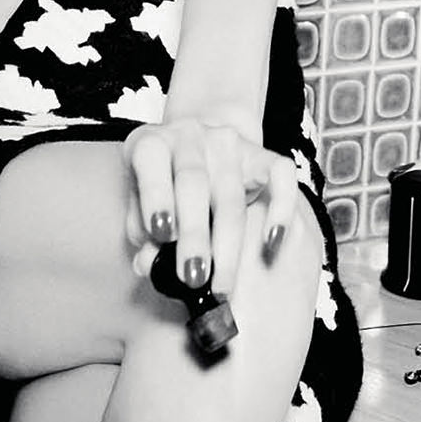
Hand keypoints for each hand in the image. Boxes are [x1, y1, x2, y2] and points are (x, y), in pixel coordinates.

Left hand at [121, 118, 300, 300]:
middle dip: (194, 235)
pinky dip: (280, 209)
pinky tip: (271, 243)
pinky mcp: (261, 154)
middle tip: (193, 278)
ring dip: (227, 244)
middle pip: (193, 183)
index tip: (162, 234)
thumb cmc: (163, 188)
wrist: (197, 151)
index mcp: (151, 143)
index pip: (151, 160)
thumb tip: (147, 266)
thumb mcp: (140, 207)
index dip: (156, 196)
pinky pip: (281, 175)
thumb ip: (142, 234)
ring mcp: (228, 142)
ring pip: (231, 194)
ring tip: (221, 284)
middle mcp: (189, 136)